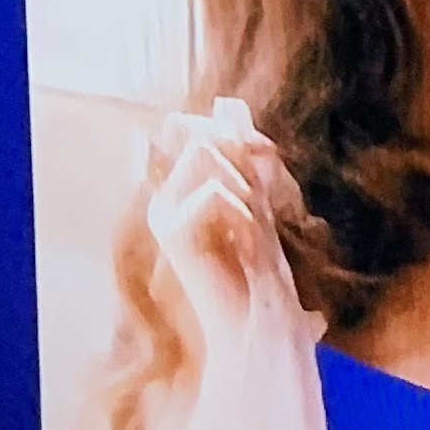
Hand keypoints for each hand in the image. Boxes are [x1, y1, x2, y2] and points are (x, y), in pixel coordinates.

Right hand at [138, 99, 296, 357]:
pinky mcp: (172, 231)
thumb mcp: (257, 200)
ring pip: (211, 155)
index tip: (265, 162)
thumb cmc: (259, 270)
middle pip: (209, 136)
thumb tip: (229, 103)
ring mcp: (164, 213)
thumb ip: (242, 155)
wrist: (257, 326)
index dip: (238, 134)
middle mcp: (164, 198)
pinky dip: (244, 217)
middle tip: (262, 214)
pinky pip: (217, 192)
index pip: (201, 129)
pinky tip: (243, 250)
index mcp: (180, 190)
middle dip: (249, 166)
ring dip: (247, 193)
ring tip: (250, 237)